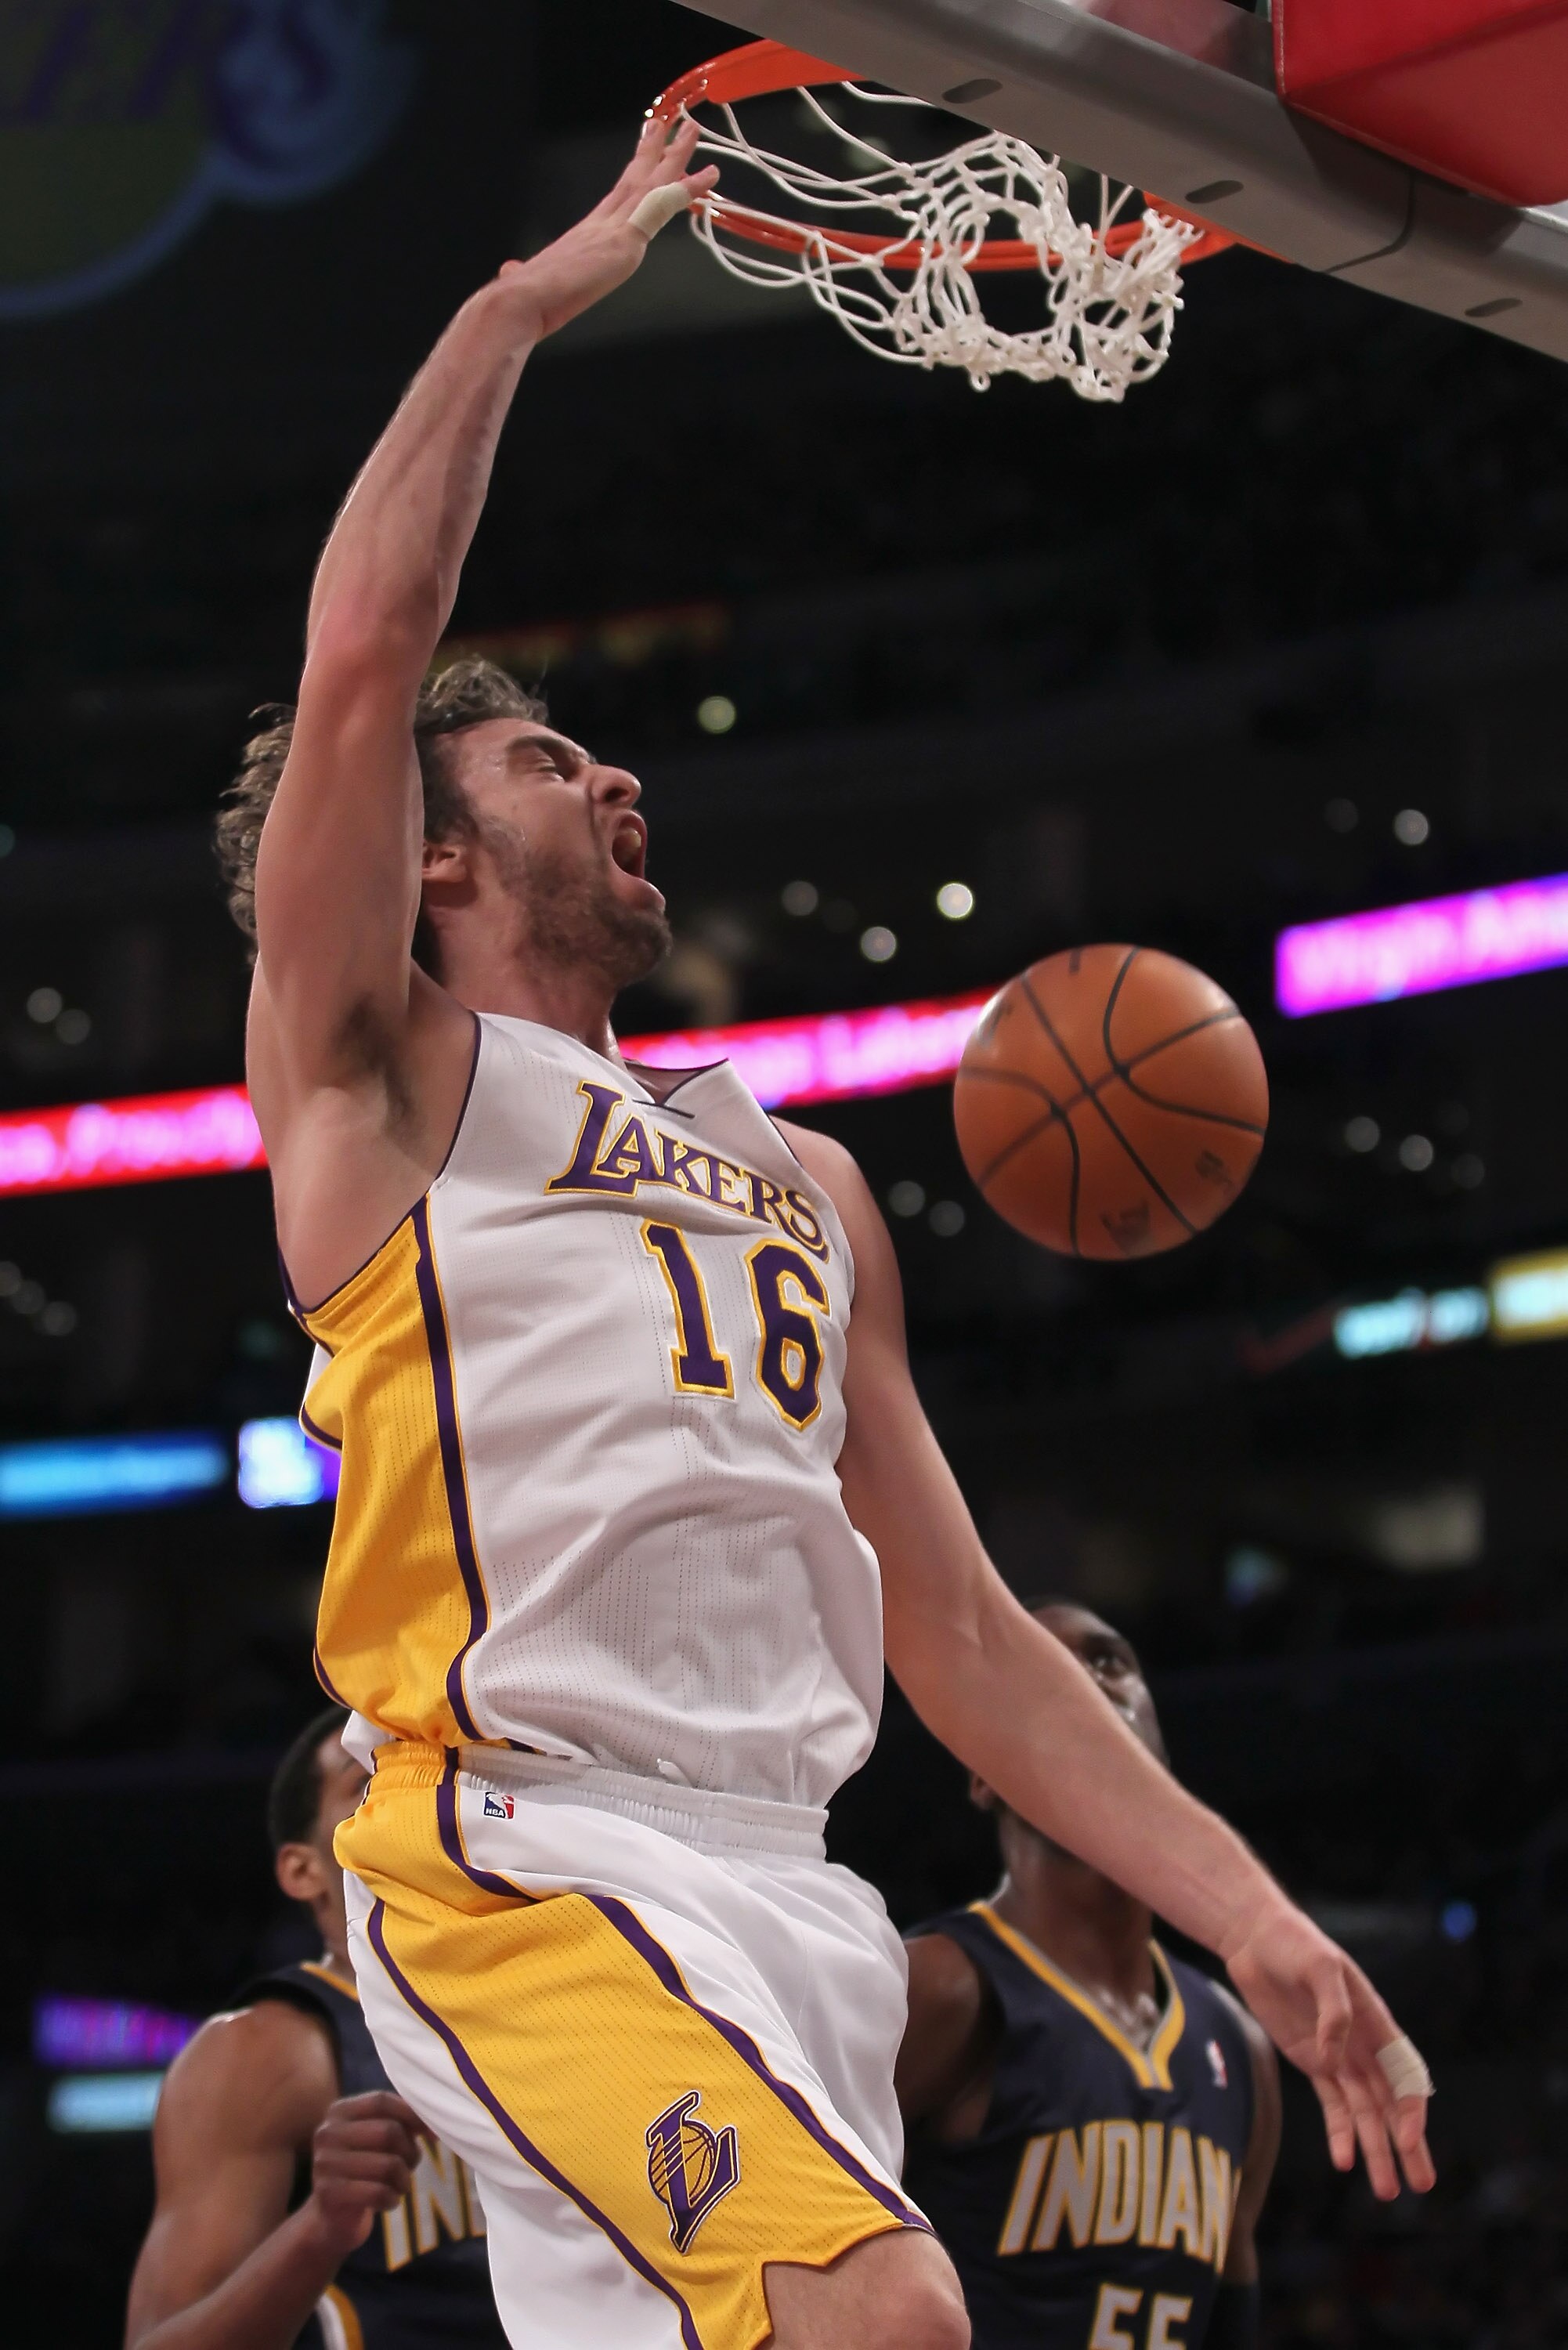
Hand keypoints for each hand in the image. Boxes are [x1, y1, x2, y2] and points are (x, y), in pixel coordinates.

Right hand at [304, 2090, 430, 2255]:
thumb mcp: (378, 2141)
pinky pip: (377, 2193)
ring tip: (400, 2186)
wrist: (333, 2217)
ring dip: (404, 2179)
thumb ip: (401, 2123)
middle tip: (410, 2166)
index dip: (413, 2115)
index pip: (382, 2102)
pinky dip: (392, 2199)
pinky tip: (389, 2202)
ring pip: (387, 2165)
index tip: (434, 2135)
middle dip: (410, 2152)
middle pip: (388, 2131)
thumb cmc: (365, 2169)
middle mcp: (327, 2132)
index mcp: (339, 2111)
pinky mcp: (328, 2194)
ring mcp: (324, 2163)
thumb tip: (435, 2125)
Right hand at [496, 116, 718, 342]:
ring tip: (693, 129)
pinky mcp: (624, 242)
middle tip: (673, 122)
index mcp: (585, 234)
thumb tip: (510, 273)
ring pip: (652, 184)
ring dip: (676, 156)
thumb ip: (525, 274)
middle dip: (656, 150)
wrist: (520, 301)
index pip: (618, 195)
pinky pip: (661, 209)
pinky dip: (684, 191)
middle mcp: (600, 224)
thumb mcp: (531, 281)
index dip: (636, 171)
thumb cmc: (524, 300)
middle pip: (636, 179)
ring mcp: (613, 229)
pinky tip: (706, 178)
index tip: (647, 147)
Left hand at [1223, 1896, 1434, 2199]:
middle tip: (1422, 2184)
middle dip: (1407, 2145)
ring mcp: (1338, 2056)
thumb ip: (1332, 2011)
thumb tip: (1332, 2061)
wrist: (1256, 1940)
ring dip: (1375, 2149)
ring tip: (1385, 2190)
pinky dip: (1340, 2133)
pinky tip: (1344, 2160)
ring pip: (1364, 2113)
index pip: (1405, 2076)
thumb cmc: (1295, 1944)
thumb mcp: (1320, 1967)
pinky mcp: (1312, 2062)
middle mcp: (1364, 2046)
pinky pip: (1332, 2104)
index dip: (1411, 2111)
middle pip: (1392, 2105)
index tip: (1408, 2141)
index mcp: (1378, 2022)